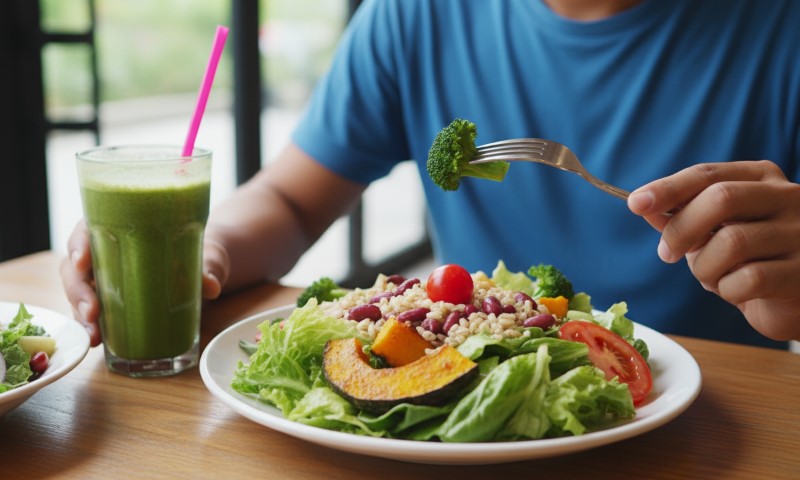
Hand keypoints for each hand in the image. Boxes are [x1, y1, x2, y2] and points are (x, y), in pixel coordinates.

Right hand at [60, 221, 230, 346]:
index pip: (88, 229)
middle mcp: (106, 252)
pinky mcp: (110, 301)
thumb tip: (211, 286)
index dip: (79, 244)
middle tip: (93, 311)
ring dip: (81, 314)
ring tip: (95, 336)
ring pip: (79, 292)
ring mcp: (104, 278)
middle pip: (76, 267)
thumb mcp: (208, 255)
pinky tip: (98, 341)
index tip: (82, 261)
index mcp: (122, 228)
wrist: (204, 270)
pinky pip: (91, 312)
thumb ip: (209, 266)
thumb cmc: (199, 251)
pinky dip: (91, 326)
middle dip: (79, 290)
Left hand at [627, 160, 799, 340]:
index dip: (668, 188)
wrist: (794, 300)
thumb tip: (642, 204)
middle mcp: (788, 197)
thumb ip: (680, 217)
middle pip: (721, 198)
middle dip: (682, 229)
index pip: (708, 174)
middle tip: (667, 253)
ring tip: (712, 277)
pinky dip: (728, 289)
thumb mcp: (711, 234)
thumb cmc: (749, 260)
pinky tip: (736, 292)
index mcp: (761, 178)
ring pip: (733, 241)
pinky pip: (750, 278)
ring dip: (705, 267)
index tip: (636, 204)